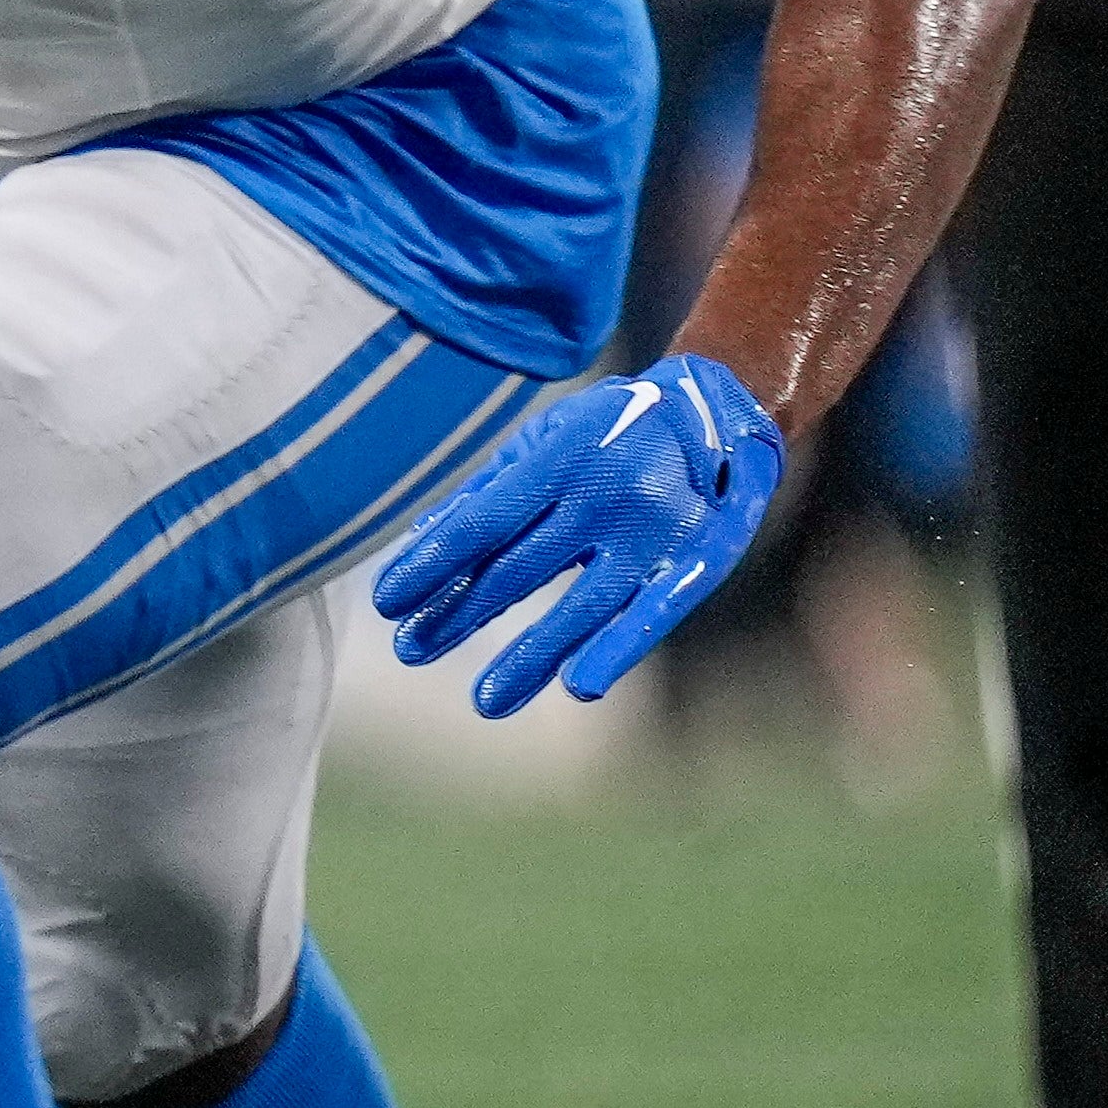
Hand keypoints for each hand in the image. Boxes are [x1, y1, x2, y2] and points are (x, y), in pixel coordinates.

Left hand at [370, 352, 783, 715]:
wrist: (721, 408)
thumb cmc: (612, 426)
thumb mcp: (545, 440)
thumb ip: (488, 490)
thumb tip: (421, 538)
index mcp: (559, 459)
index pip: (481, 523)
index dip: (431, 564)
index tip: (386, 601)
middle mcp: (603, 496)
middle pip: (518, 568)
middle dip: (457, 613)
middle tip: (408, 651)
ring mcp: (651, 532)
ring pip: (579, 605)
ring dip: (529, 657)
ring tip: (485, 699)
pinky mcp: (695, 561)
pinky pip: (650, 613)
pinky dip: (615, 650)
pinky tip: (578, 685)